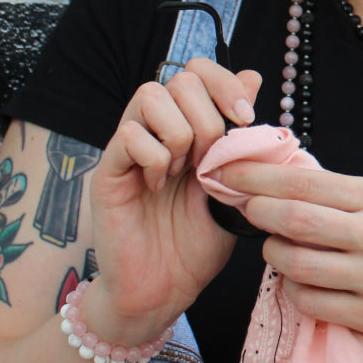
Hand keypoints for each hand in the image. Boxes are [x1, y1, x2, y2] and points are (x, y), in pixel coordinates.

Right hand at [87, 59, 261, 340]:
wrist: (165, 291)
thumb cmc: (198, 243)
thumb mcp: (234, 187)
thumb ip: (242, 136)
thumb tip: (253, 78)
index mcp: (188, 128)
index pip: (198, 71)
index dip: (225, 83)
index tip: (245, 118)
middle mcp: (157, 130)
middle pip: (180, 79)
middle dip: (208, 116)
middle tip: (209, 160)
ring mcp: (130, 148)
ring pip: (151, 95)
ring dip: (180, 132)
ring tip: (183, 171)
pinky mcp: (109, 171)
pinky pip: (129, 134)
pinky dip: (154, 157)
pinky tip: (158, 186)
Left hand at [217, 160, 362, 345]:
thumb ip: (345, 192)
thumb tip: (285, 180)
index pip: (307, 182)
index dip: (262, 176)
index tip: (230, 170)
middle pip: (296, 221)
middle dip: (259, 212)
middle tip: (245, 207)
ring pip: (297, 265)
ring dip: (273, 253)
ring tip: (275, 246)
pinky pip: (311, 302)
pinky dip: (293, 288)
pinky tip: (299, 278)